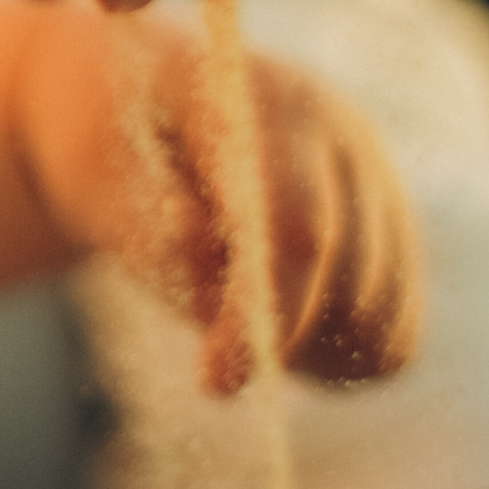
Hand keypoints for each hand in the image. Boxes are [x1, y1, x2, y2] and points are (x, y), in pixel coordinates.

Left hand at [12, 0, 418, 387]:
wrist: (134, 105)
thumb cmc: (101, 143)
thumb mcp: (94, 179)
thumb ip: (147, 228)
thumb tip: (204, 264)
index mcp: (268, 105)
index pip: (296, 229)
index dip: (265, 316)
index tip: (214, 383)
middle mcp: (340, 135)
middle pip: (350, 278)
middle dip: (282, 341)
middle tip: (211, 362)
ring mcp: (377, 180)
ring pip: (382, 314)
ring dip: (314, 353)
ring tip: (236, 329)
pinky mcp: (392, 229)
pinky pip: (395, 332)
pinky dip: (343, 358)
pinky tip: (279, 334)